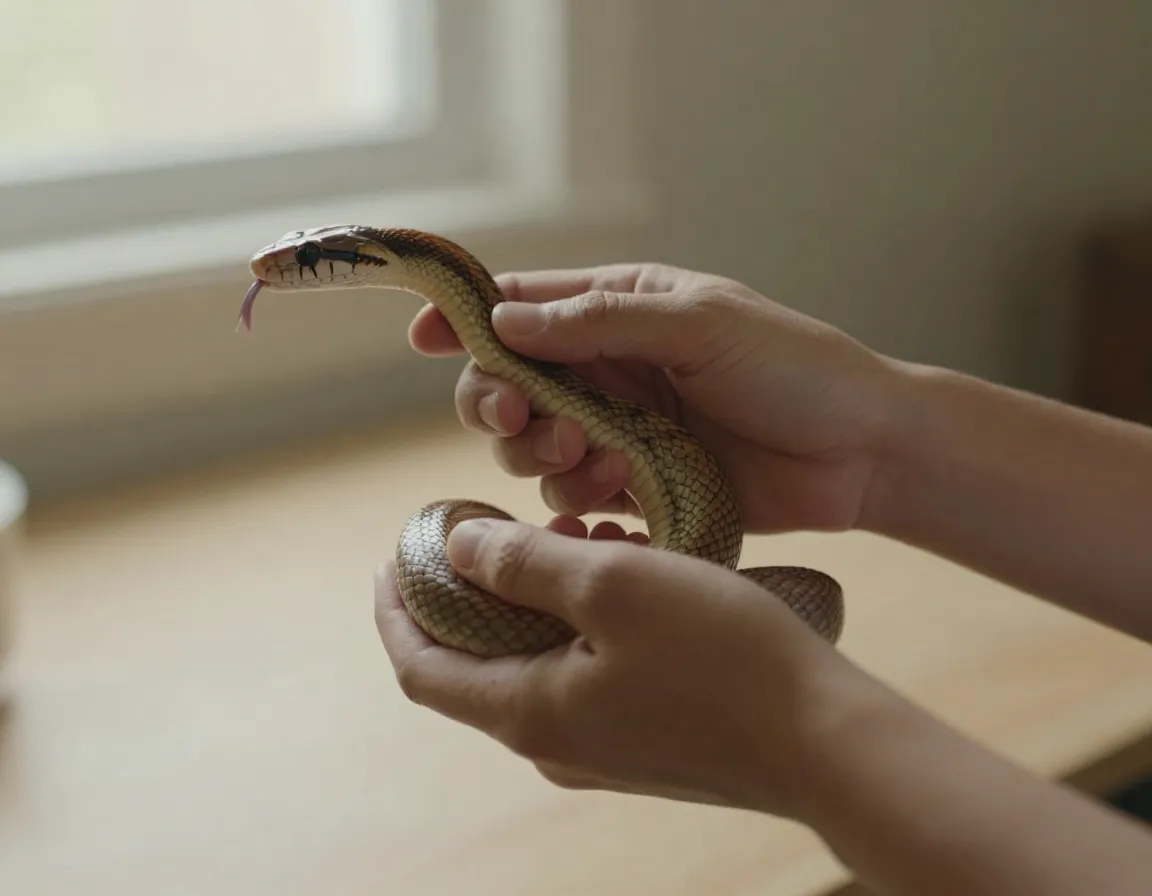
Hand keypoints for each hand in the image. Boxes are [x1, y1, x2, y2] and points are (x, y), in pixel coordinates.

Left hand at [375, 515, 870, 816]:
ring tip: (566, 538)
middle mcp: (554, 743)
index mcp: (528, 710)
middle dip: (465, 597)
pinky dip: (579, 625)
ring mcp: (602, 749)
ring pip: (535, 664)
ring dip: (532, 603)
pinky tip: (621, 576)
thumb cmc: (722, 658)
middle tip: (479, 533)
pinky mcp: (644, 742)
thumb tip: (459, 547)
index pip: (420, 667)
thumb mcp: (611, 584)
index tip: (391, 556)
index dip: (394, 610)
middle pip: (472, 667)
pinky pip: (585, 676)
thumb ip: (523, 563)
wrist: (826, 743)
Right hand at [409, 263, 899, 532]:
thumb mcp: (701, 324)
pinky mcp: (637, 487)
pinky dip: (578, 499)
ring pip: (535, 448)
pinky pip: (575, 497)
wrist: (861, 452)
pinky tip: (614, 493)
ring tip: (597, 456)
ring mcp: (621, 430)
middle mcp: (610, 368)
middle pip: (511, 384)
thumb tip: (505, 323)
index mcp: (622, 309)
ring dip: (544, 455)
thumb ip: (600, 321)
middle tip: (518, 420)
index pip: (524, 305)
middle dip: (499, 403)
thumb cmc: (795, 367)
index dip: (466, 318)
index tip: (420, 339)